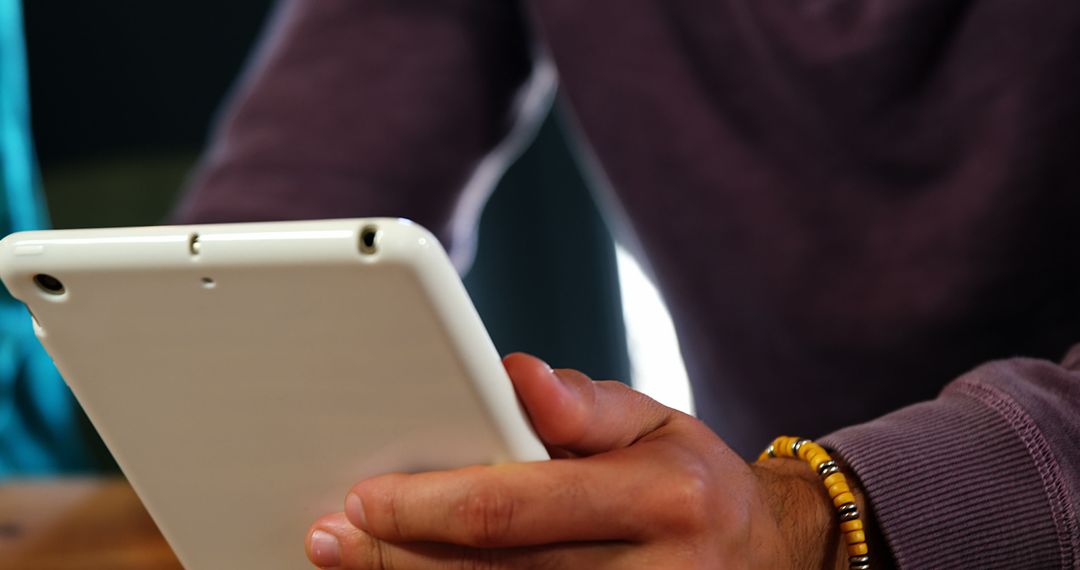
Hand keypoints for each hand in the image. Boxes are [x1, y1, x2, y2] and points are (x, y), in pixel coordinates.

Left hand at [305, 353, 852, 568]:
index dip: (428, 507)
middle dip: (397, 559)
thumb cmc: (691, 482)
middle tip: (331, 538)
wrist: (764, 558)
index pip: (516, 507)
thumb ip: (584, 402)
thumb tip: (516, 375)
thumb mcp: (656, 421)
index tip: (364, 497)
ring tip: (350, 565)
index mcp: (662, 498)